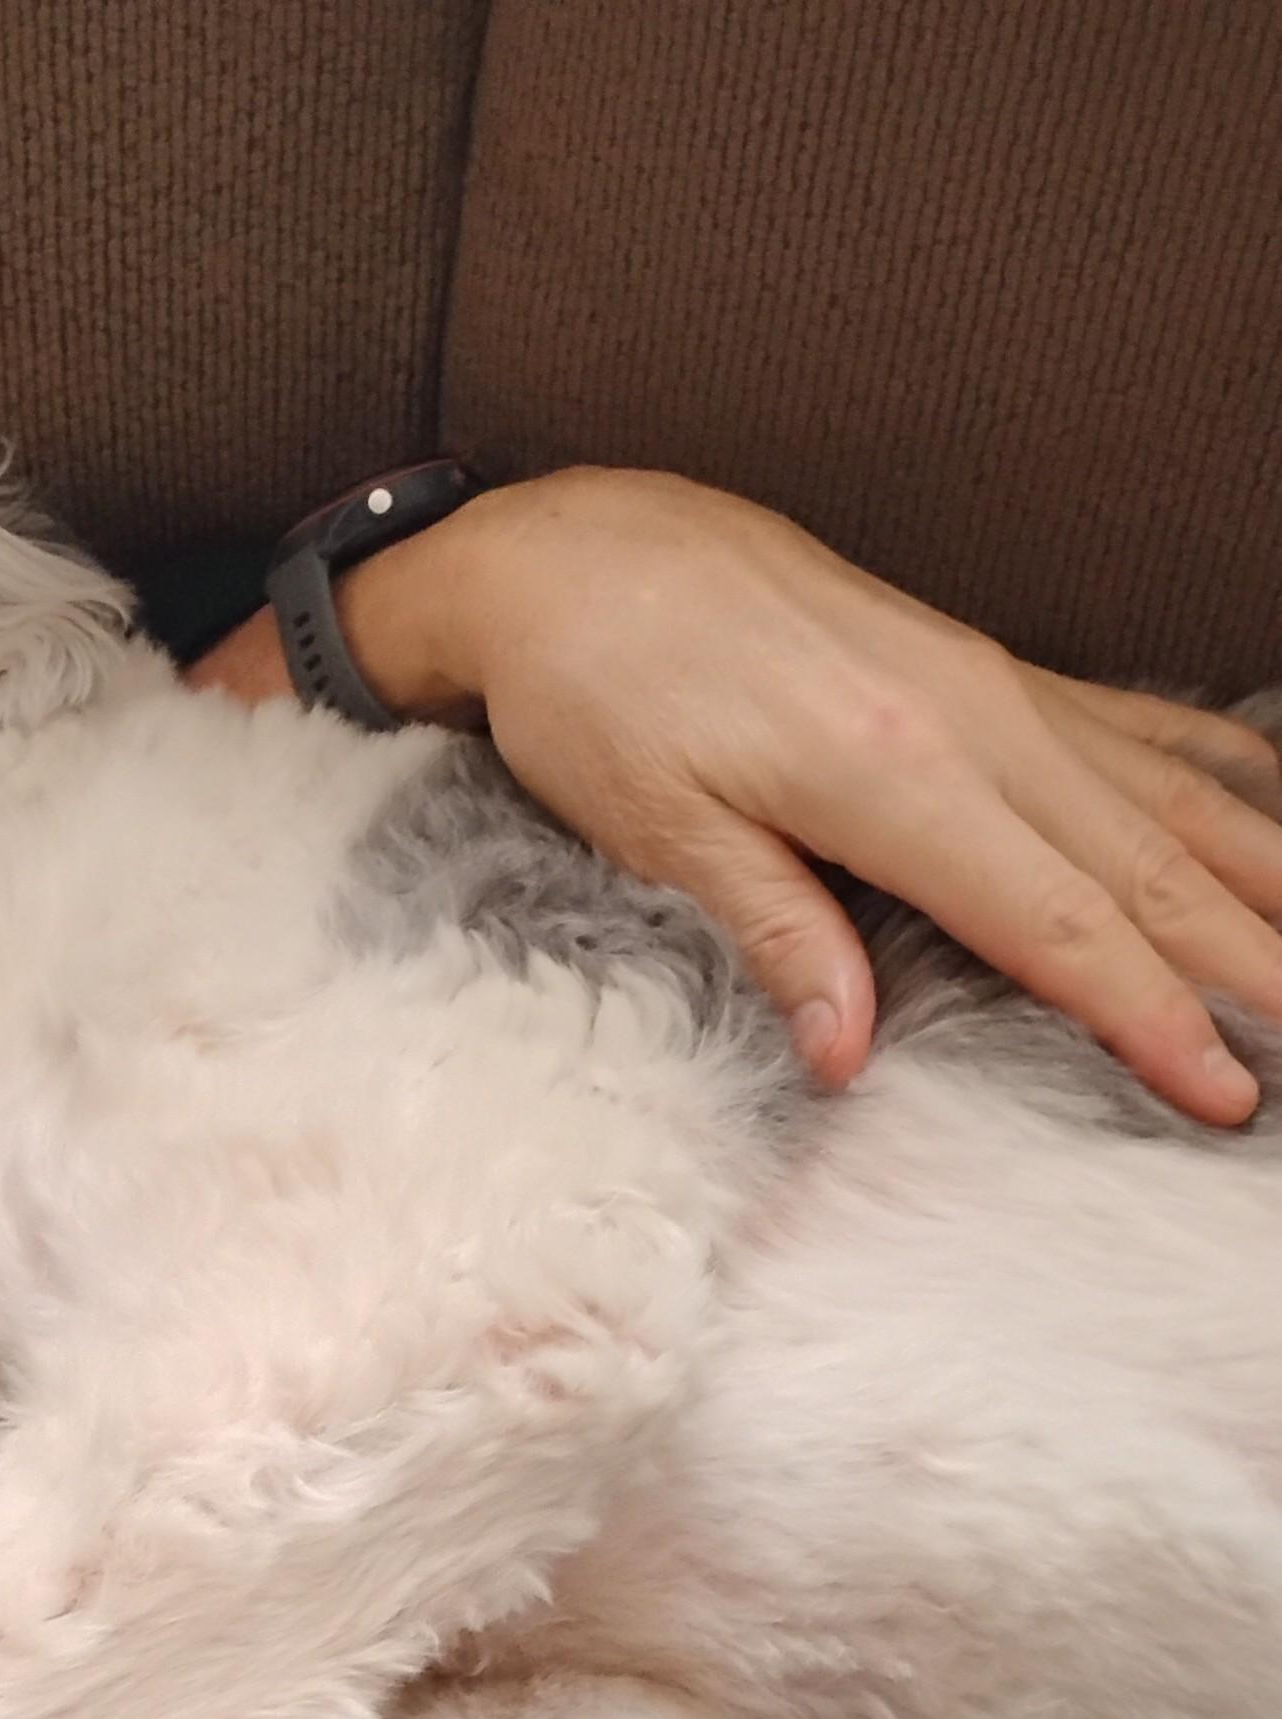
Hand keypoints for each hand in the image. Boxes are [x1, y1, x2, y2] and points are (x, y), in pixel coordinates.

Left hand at [194, 467, 1281, 1125]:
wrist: (578, 552)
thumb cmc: (600, 691)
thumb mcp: (660, 831)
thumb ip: (774, 937)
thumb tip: (844, 1056)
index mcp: (894, 776)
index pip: (1060, 925)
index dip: (1151, 1016)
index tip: (1222, 1094)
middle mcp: (973, 720)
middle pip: (1147, 868)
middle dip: (1250, 962)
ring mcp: (991, 685)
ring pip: (1166, 798)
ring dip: (1260, 881)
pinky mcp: (983, 666)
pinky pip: (1134, 729)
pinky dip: (1217, 782)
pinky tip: (1269, 820)